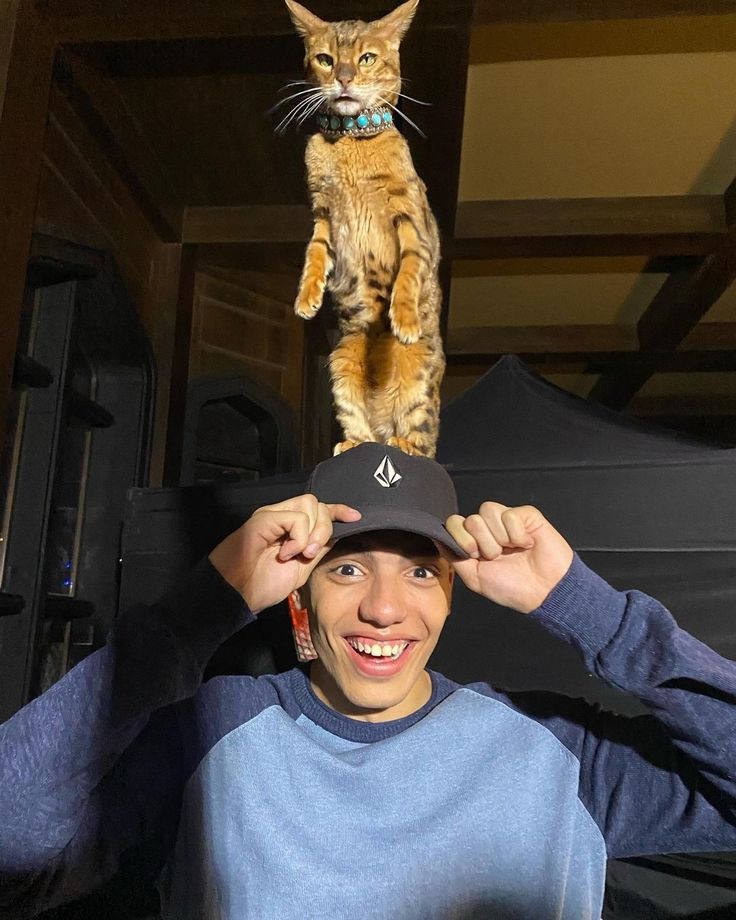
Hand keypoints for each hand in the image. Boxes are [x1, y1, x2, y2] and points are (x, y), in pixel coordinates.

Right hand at [208, 495, 360, 613]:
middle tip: (311, 553)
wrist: (236, 595)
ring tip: (298, 554)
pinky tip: (286, 554)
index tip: (355, 517)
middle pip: (317, 504)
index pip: (318, 509)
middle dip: (325, 528)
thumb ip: (317, 549)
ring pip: (309, 505)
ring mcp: (271, 515)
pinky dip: (297, 538)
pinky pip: (295, 518)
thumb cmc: (262, 585)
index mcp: (289, 527)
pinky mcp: (262, 519)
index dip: (338, 510)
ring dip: (312, 533)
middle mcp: (280, 516)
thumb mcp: (301, 568)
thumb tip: (337, 534)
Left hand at [445, 502, 573, 613]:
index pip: (454, 523)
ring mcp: (507, 520)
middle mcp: (489, 528)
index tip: (475, 556)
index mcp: (475, 541)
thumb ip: (454, 556)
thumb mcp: (475, 577)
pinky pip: (509, 514)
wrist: (544, 592)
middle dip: (484, 543)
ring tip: (513, 550)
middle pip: (471, 519)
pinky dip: (517, 534)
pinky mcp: (526, 515)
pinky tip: (527, 545)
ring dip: (500, 537)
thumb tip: (436, 537)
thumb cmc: (512, 588)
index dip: (461, 538)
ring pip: (488, 511)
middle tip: (499, 556)